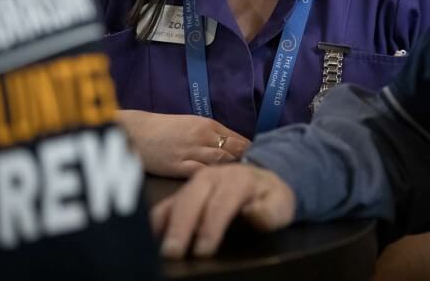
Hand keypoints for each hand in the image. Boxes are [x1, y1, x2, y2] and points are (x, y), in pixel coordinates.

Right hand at [117, 109, 249, 176]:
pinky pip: (201, 172)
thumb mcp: (190, 124)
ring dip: (233, 171)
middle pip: (233, 150)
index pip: (237, 138)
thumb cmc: (163, 128)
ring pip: (220, 161)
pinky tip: (221, 185)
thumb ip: (210, 135)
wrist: (135, 132)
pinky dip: (213, 178)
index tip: (261, 161)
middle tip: (257, 174)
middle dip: (246, 162)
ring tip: (244, 181)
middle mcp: (202, 136)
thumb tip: (231, 147)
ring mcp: (190, 151)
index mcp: (207, 124)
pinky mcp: (178, 166)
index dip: (250, 151)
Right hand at [151, 163, 295, 258]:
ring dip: (165, 223)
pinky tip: (149, 237)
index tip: (203, 250)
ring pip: (176, 200)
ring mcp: (195, 183)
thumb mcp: (280, 203)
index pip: (222, 203)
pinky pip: (166, 204)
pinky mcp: (184, 192)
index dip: (211, 227)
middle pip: (192, 199)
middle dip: (181, 226)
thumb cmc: (270, 197)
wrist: (262, 177)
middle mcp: (212, 178)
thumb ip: (269, 211)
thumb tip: (252, 212)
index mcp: (237, 180)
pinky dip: (156, 219)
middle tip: (172, 252)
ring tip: (156, 247)